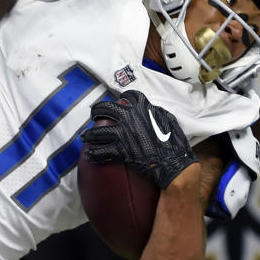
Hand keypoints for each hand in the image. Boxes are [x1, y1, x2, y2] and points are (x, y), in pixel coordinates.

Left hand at [80, 90, 196, 189]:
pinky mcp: (120, 149)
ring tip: (84, 137)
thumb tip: (152, 110)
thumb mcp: (169, 121)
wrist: (175, 163)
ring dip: (89, 135)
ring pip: (98, 131)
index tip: (118, 102)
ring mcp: (123, 132)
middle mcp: (130, 116)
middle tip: (95, 117)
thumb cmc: (175, 143)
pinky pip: (101, 152)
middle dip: (97, 111)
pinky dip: (93, 155)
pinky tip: (89, 156)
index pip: (128, 95)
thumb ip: (157, 113)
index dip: (121, 98)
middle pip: (105, 108)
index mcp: (143, 107)